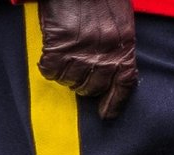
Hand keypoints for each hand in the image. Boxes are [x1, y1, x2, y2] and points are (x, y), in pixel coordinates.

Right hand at [38, 0, 137, 119]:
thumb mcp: (118, 19)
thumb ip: (117, 44)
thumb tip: (111, 69)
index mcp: (124, 45)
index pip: (124, 85)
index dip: (114, 103)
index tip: (106, 114)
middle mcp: (105, 52)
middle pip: (93, 87)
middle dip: (85, 84)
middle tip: (78, 71)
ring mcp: (82, 51)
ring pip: (71, 82)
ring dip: (66, 74)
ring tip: (65, 58)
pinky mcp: (59, 46)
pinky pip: (51, 71)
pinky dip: (48, 66)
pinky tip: (51, 54)